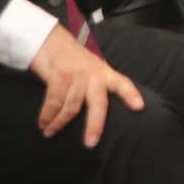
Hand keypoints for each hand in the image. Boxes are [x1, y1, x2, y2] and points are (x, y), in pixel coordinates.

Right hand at [29, 26, 143, 147]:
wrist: (50, 40)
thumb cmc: (71, 60)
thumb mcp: (90, 69)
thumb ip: (95, 86)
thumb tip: (97, 112)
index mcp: (104, 73)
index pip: (122, 83)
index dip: (131, 95)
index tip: (140, 107)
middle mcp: (93, 74)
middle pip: (98, 104)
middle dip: (95, 125)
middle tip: (90, 143)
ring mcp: (77, 75)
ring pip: (71, 107)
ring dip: (58, 123)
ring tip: (50, 132)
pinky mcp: (59, 76)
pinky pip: (54, 102)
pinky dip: (47, 115)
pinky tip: (43, 123)